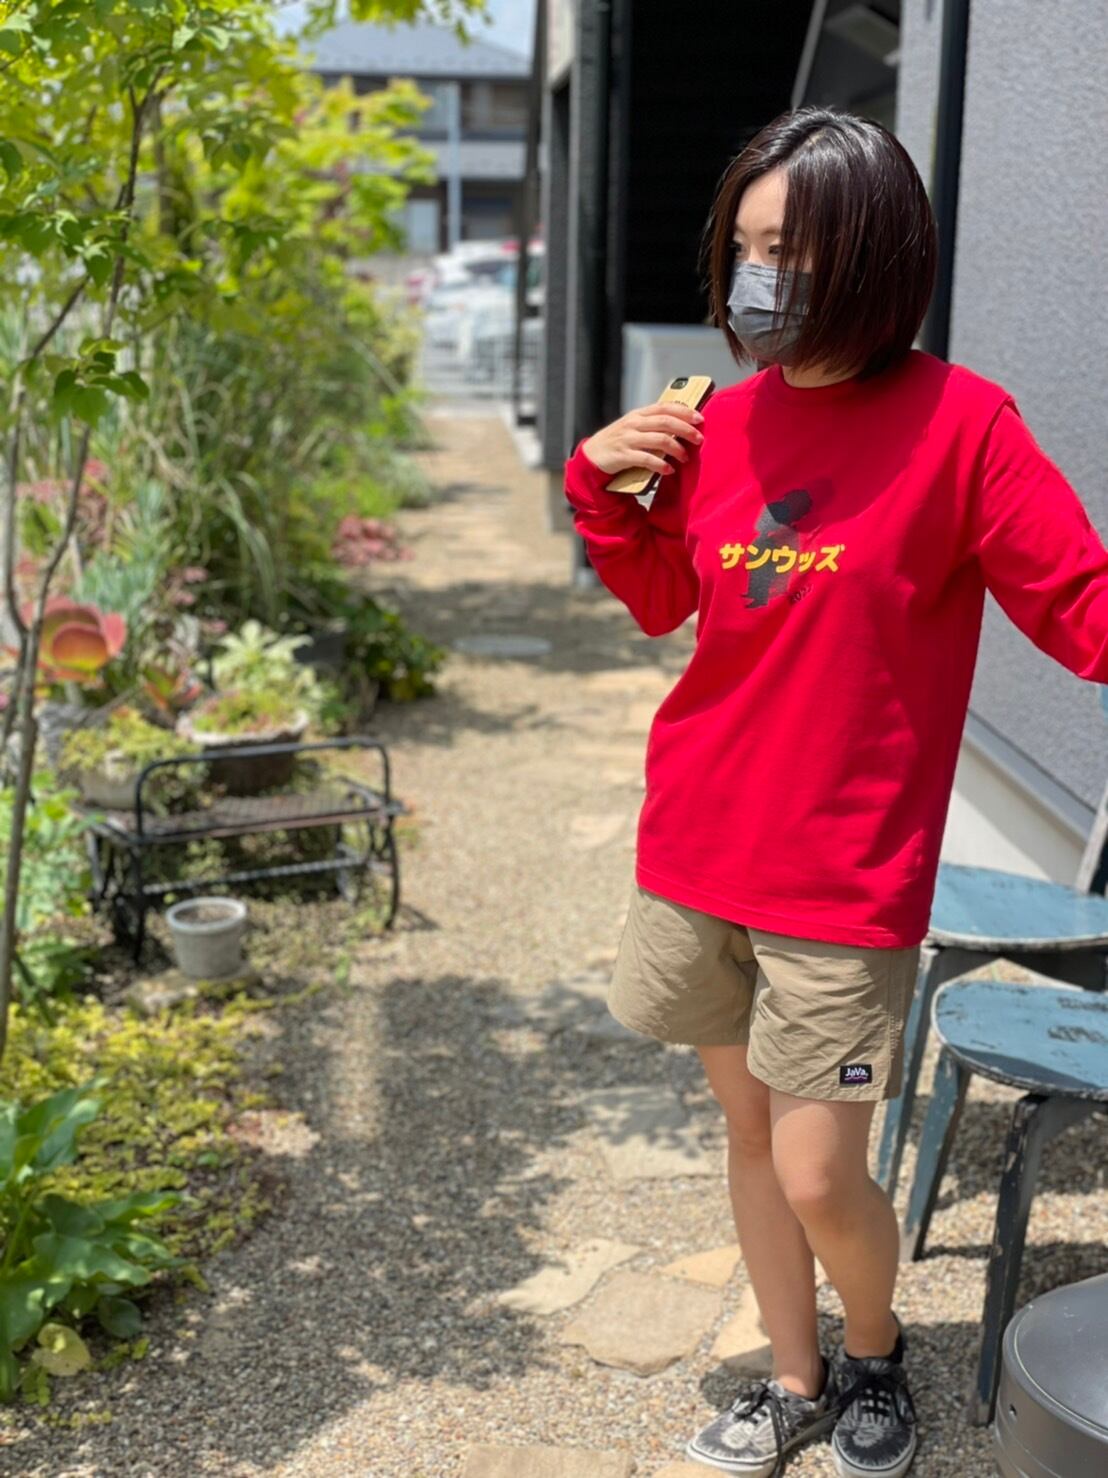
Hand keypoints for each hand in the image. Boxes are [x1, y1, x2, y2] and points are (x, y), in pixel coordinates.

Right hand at [582, 402, 704, 477]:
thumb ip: (652, 424)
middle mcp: (633, 424)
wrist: (591, 457)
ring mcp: (627, 439)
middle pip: (665, 422)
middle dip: (685, 430)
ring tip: (685, 458)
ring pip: (659, 440)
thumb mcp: (633, 428)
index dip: (684, 411)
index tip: (700, 418)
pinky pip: (646, 459)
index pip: (665, 407)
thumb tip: (681, 425)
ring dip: (676, 449)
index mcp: (638, 414)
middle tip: (699, 439)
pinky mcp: (623, 456)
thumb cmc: (618, 442)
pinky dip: (661, 465)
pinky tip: (669, 470)